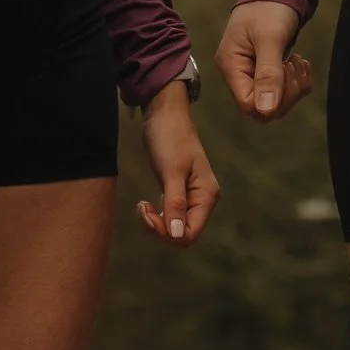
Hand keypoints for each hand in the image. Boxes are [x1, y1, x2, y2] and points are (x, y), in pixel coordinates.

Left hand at [136, 80, 219, 244]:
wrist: (164, 114)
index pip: (190, 234)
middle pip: (182, 235)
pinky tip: (146, 205)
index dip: (167, 233)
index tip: (148, 213)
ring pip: (175, 229)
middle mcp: (202, 200)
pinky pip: (170, 217)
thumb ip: (175, 204)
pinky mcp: (178, 194)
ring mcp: (191, 198)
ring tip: (142, 207)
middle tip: (142, 209)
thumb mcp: (171, 171)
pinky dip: (157, 217)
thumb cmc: (170, 138)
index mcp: (207, 195)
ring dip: (156, 224)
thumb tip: (178, 235)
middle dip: (160, 230)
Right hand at [215, 0, 313, 119]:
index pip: (248, 105)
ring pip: (275, 101)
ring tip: (297, 60)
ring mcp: (251, 73)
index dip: (272, 100)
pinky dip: (296, 80)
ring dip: (293, 85)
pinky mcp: (265, 70)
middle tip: (294, 63)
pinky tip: (298, 61)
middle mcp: (238, 73)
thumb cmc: (268, 7)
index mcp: (231, 66)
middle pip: (263, 107)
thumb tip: (265, 111)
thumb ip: (268, 74)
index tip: (285, 73)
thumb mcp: (270, 39)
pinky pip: (282, 90)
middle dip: (286, 91)